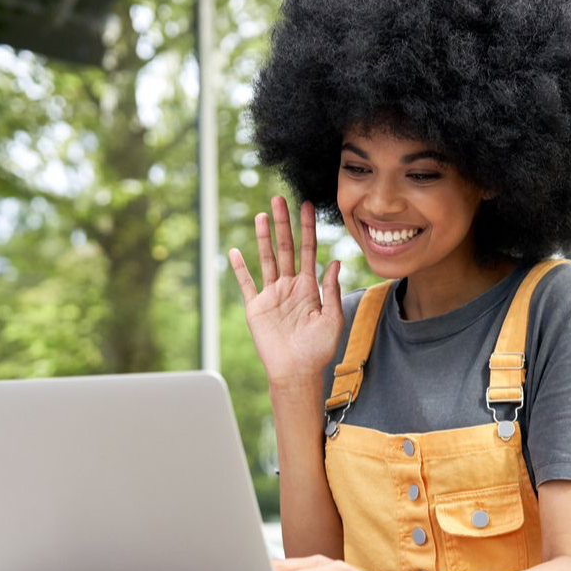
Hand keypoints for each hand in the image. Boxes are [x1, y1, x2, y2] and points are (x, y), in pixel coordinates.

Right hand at [229, 197, 342, 384]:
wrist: (297, 371)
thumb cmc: (318, 349)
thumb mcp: (332, 318)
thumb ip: (331, 290)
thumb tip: (335, 261)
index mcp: (309, 287)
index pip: (308, 250)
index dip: (307, 229)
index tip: (307, 206)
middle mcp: (290, 286)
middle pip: (286, 248)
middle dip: (284, 224)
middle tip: (280, 199)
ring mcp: (271, 295)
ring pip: (267, 259)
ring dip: (263, 238)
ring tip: (262, 216)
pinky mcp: (256, 307)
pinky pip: (246, 284)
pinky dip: (239, 269)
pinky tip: (234, 252)